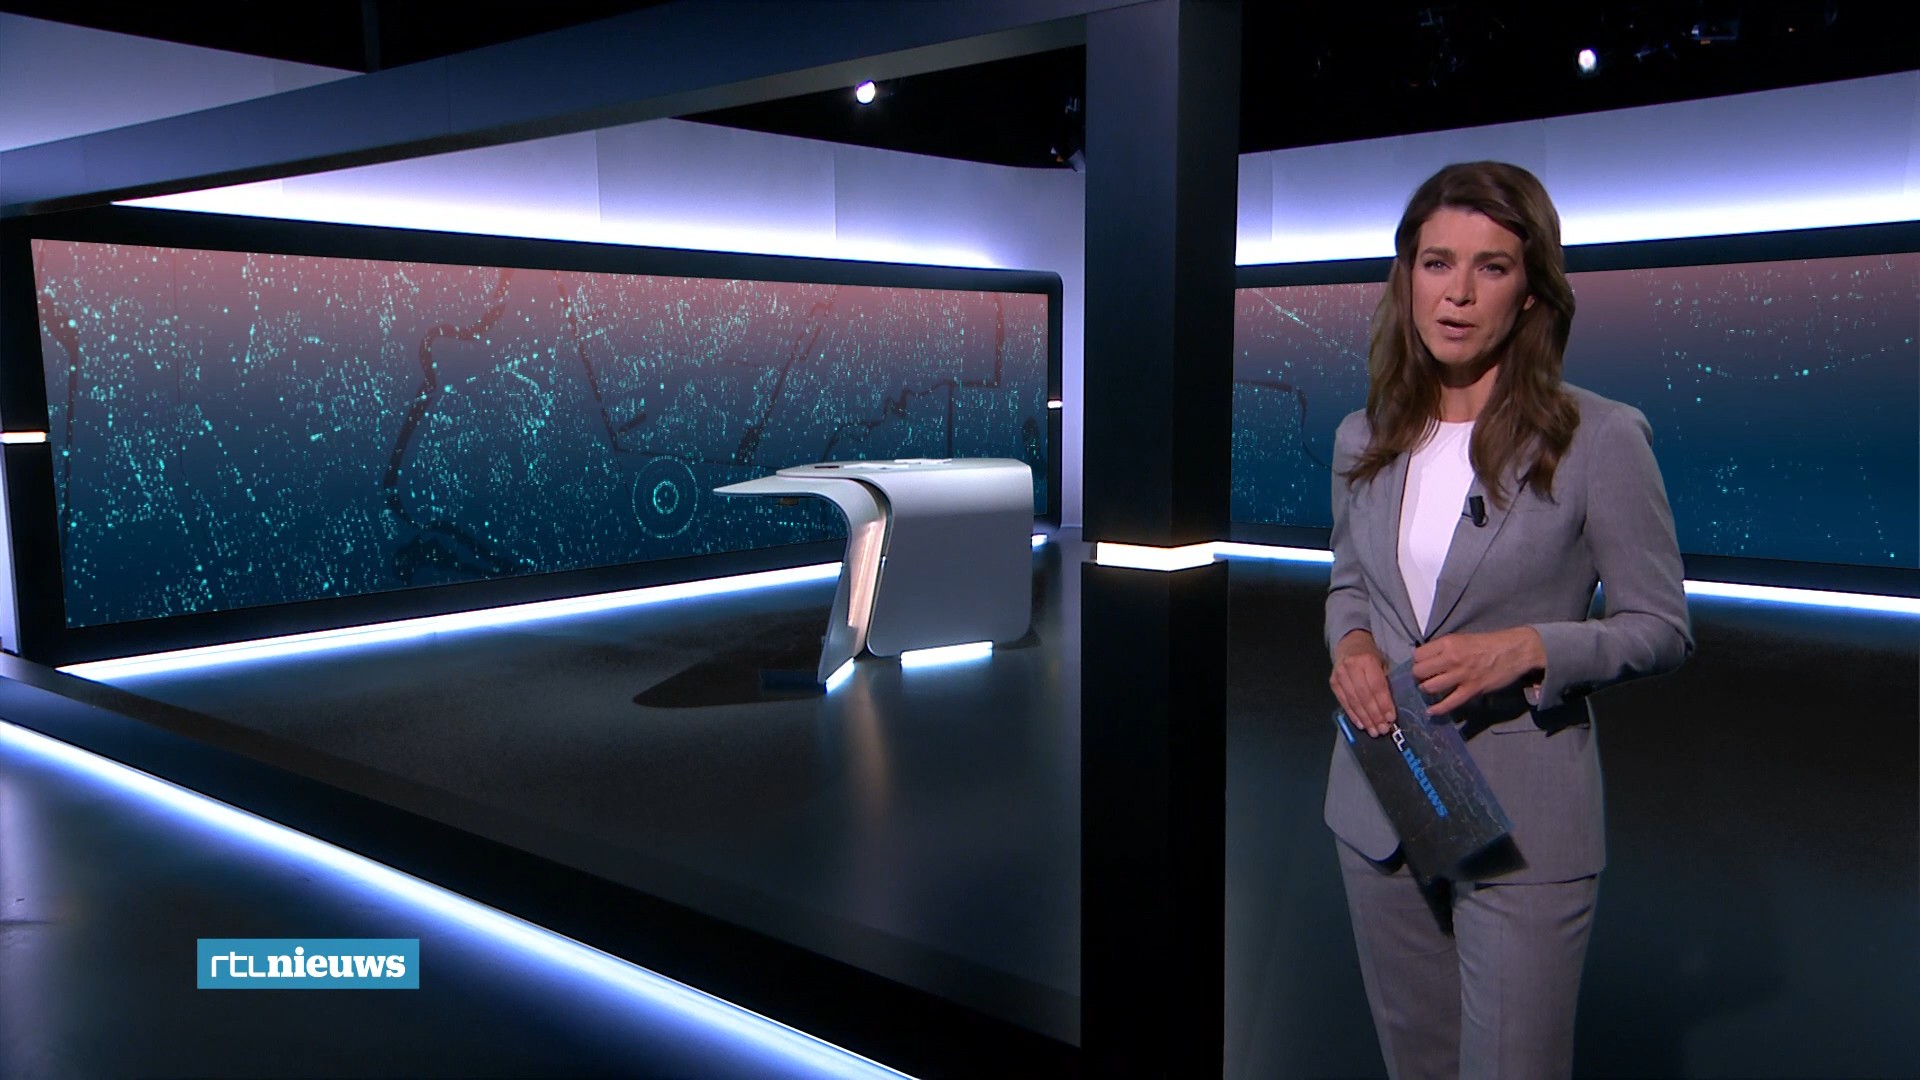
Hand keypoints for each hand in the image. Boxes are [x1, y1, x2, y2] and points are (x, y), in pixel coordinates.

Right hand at [1330, 630, 1394, 737]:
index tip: (1391, 718)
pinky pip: (1344, 702)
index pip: (1376, 686)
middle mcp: (1351, 667)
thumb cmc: (1370, 656)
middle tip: (1382, 729)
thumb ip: (1384, 683)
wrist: (1349, 644)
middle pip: (1364, 696)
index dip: (1384, 704)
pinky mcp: (1333, 683)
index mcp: (1367, 660)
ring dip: (1365, 719)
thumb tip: (1389, 710)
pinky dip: (1353, 715)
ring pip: (1354, 701)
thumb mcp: (1381, 663)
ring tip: (1373, 731)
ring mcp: (1339, 675)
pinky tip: (1361, 724)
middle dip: (1375, 715)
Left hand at [1411, 628, 1545, 716]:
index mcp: (1448, 642)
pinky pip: (1449, 703)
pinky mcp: (1472, 689)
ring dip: (1427, 691)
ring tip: (1430, 690)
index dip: (1417, 661)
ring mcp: (1462, 675)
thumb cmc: (1490, 643)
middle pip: (1419, 672)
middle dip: (1419, 677)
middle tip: (1424, 678)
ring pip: (1430, 688)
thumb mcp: (1463, 638)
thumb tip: (1427, 659)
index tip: (1422, 665)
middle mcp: (1451, 658)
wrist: (1516, 650)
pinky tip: (1431, 712)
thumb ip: (1445, 648)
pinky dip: (1438, 709)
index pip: (1418, 655)